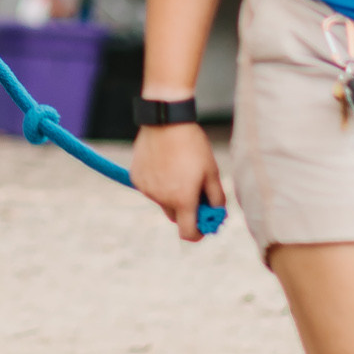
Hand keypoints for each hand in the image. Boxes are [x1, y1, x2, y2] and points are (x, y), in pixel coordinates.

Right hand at [131, 122, 225, 242]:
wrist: (165, 120)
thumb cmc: (192, 145)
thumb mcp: (212, 171)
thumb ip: (217, 197)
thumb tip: (217, 213)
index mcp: (182, 200)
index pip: (188, 233)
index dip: (198, 233)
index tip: (204, 224)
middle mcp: (161, 198)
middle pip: (175, 217)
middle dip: (185, 210)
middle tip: (194, 193)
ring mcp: (146, 188)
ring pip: (162, 201)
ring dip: (171, 195)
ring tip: (178, 170)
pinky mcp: (136, 177)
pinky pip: (150, 188)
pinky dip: (158, 183)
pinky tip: (164, 164)